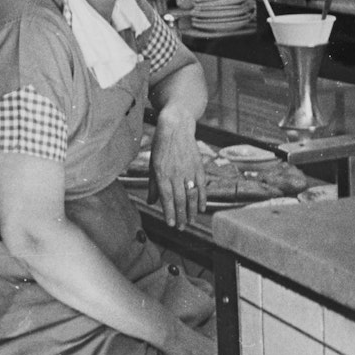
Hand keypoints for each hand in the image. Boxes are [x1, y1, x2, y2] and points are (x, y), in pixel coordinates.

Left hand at [150, 110, 205, 228]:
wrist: (176, 126)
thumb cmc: (161, 146)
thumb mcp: (153, 164)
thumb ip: (153, 185)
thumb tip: (151, 202)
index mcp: (162, 172)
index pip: (166, 197)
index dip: (169, 212)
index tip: (170, 224)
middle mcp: (175, 173)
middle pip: (180, 199)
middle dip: (181, 216)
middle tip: (181, 227)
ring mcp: (188, 170)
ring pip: (192, 195)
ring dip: (192, 210)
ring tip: (190, 221)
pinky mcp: (198, 166)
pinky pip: (202, 185)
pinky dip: (202, 198)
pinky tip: (202, 208)